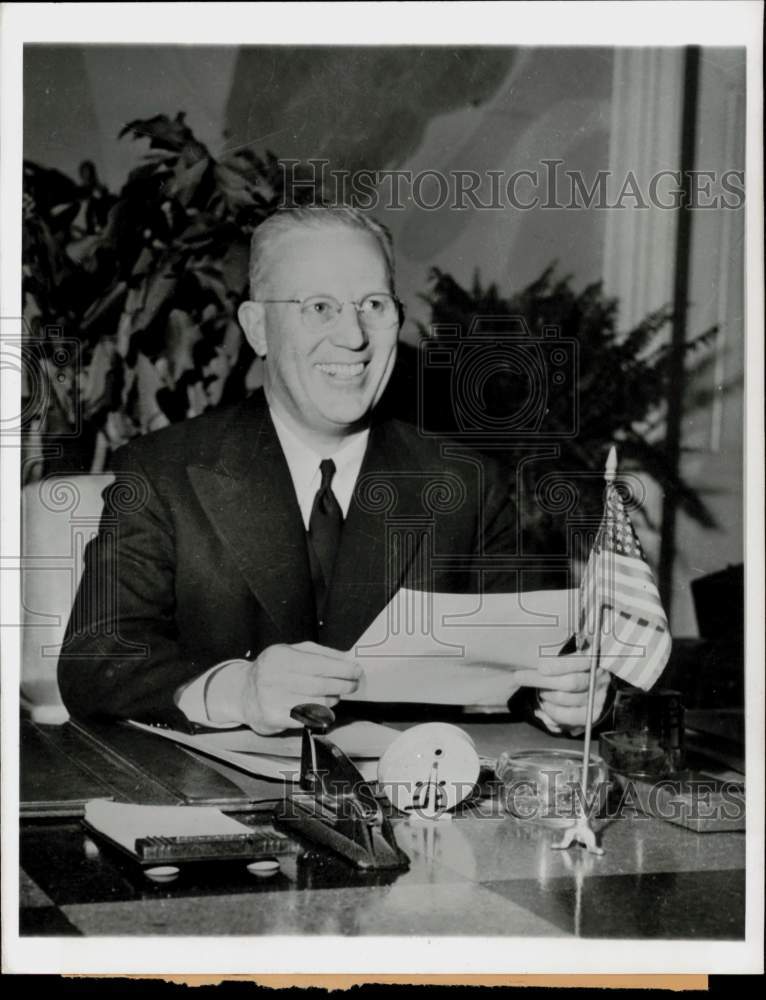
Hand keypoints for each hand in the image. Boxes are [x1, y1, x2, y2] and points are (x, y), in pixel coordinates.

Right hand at [206, 641, 361, 734]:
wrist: (243, 693)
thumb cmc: (273, 670)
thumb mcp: (291, 651)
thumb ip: (319, 652)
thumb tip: (346, 658)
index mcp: (280, 657)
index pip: (319, 664)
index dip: (342, 669)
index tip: (357, 671)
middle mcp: (274, 678)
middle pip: (320, 684)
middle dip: (343, 685)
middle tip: (353, 685)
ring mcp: (273, 700)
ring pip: (317, 703)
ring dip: (333, 700)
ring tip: (335, 695)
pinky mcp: (274, 719)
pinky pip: (308, 719)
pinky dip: (321, 714)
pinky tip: (323, 709)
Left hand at [513, 655, 610, 729]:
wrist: (597, 688)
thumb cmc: (577, 669)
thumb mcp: (572, 658)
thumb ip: (558, 661)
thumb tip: (536, 666)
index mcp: (595, 661)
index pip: (579, 662)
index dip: (559, 666)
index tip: (540, 667)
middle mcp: (600, 681)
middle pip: (570, 683)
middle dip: (541, 680)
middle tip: (520, 677)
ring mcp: (597, 700)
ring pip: (565, 699)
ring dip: (545, 695)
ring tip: (539, 691)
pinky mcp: (591, 716)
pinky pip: (566, 717)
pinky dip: (551, 711)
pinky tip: (546, 705)